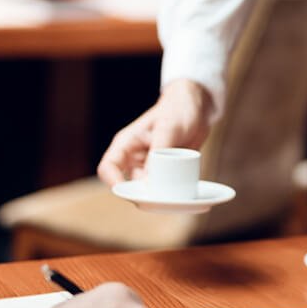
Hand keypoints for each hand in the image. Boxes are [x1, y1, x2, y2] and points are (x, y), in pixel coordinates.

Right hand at [97, 79, 212, 185]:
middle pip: (126, 184)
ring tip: (172, 191)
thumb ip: (157, 153)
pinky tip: (180, 190)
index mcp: (127, 143)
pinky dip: (168, 192)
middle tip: (157, 198)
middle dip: (139, 194)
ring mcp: (149, 166)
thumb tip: (148, 181)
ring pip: (145, 189)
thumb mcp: (168, 129)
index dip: (112, 181)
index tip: (127, 192)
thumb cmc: (178, 110)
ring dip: (156, 194)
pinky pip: (161, 188)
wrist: (198, 109)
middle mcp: (134, 157)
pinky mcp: (163, 171)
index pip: (108, 166)